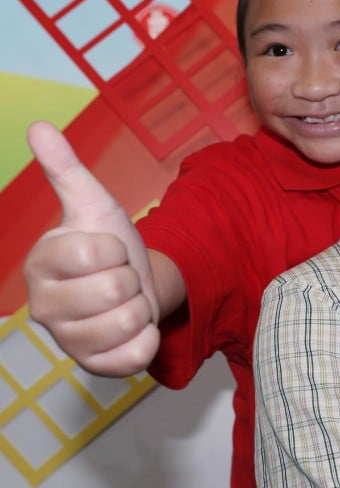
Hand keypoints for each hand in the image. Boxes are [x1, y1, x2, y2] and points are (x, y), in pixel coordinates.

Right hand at [23, 121, 160, 376]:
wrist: (131, 285)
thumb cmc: (108, 245)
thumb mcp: (93, 204)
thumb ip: (65, 169)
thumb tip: (38, 126)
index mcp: (41, 264)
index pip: (97, 253)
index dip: (116, 248)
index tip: (107, 251)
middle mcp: (44, 307)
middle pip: (115, 289)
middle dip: (130, 278)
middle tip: (119, 278)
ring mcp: (66, 341)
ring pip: (128, 320)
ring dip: (140, 307)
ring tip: (124, 301)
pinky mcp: (94, 367)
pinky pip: (135, 355)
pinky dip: (147, 340)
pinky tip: (133, 331)